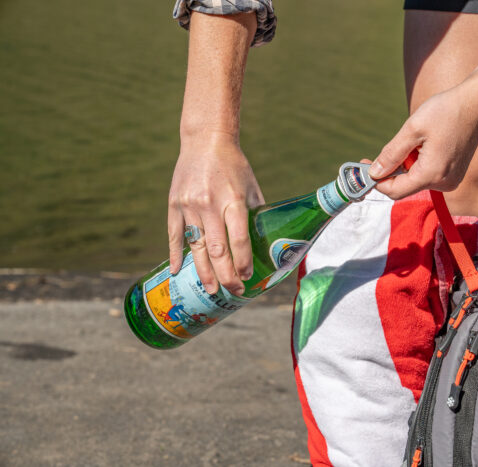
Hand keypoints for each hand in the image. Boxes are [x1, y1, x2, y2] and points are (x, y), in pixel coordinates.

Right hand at [168, 131, 263, 294]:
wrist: (205, 140)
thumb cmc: (235, 165)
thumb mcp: (251, 187)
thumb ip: (256, 213)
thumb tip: (266, 242)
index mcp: (233, 200)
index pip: (239, 239)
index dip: (243, 262)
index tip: (248, 277)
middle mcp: (210, 204)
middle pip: (217, 250)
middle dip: (227, 275)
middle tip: (234, 291)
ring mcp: (189, 205)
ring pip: (196, 247)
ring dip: (204, 272)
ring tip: (212, 289)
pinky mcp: (174, 204)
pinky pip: (174, 234)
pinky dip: (175, 254)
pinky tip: (177, 271)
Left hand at [369, 82, 477, 198]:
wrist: (476, 102)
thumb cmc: (445, 111)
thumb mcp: (412, 129)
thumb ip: (391, 154)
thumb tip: (374, 172)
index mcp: (432, 174)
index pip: (395, 191)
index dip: (377, 182)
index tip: (363, 168)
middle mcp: (444, 183)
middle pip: (405, 186)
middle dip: (393, 170)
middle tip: (387, 148)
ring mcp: (451, 180)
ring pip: (416, 180)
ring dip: (407, 164)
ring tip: (417, 139)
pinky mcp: (454, 174)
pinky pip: (428, 175)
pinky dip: (420, 163)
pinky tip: (427, 143)